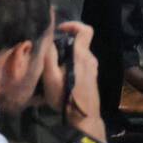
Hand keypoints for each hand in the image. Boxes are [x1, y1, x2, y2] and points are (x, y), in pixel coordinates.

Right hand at [41, 20, 105, 142]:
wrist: (84, 117)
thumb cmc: (66, 96)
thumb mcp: (51, 77)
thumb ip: (50, 56)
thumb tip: (49, 39)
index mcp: (82, 55)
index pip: (85, 30)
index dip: (73, 25)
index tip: (60, 29)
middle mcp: (91, 58)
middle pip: (79, 42)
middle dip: (64, 43)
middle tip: (49, 52)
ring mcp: (93, 68)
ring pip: (79, 54)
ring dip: (66, 55)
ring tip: (51, 66)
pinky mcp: (92, 76)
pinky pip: (81, 63)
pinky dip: (70, 63)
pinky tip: (59, 76)